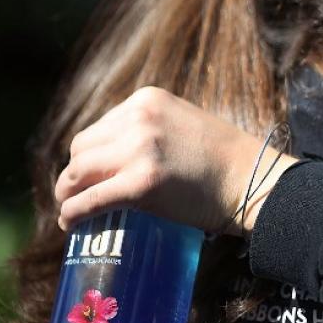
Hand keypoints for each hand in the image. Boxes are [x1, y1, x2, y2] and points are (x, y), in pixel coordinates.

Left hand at [55, 86, 295, 235]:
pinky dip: (72, 213)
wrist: (254, 180)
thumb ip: (153, 128)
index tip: (92, 174)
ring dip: (68, 192)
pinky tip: (71, 222)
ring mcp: (139, 150)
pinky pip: (89, 200)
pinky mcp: (140, 184)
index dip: (92, 154)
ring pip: (78, 172)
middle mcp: (139, 118)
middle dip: (77, 173)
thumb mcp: (186, 123)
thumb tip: (120, 155)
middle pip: (82, 147)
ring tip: (71, 209)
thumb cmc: (227, 159)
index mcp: (148, 99)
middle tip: (80, 194)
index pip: (100, 127)